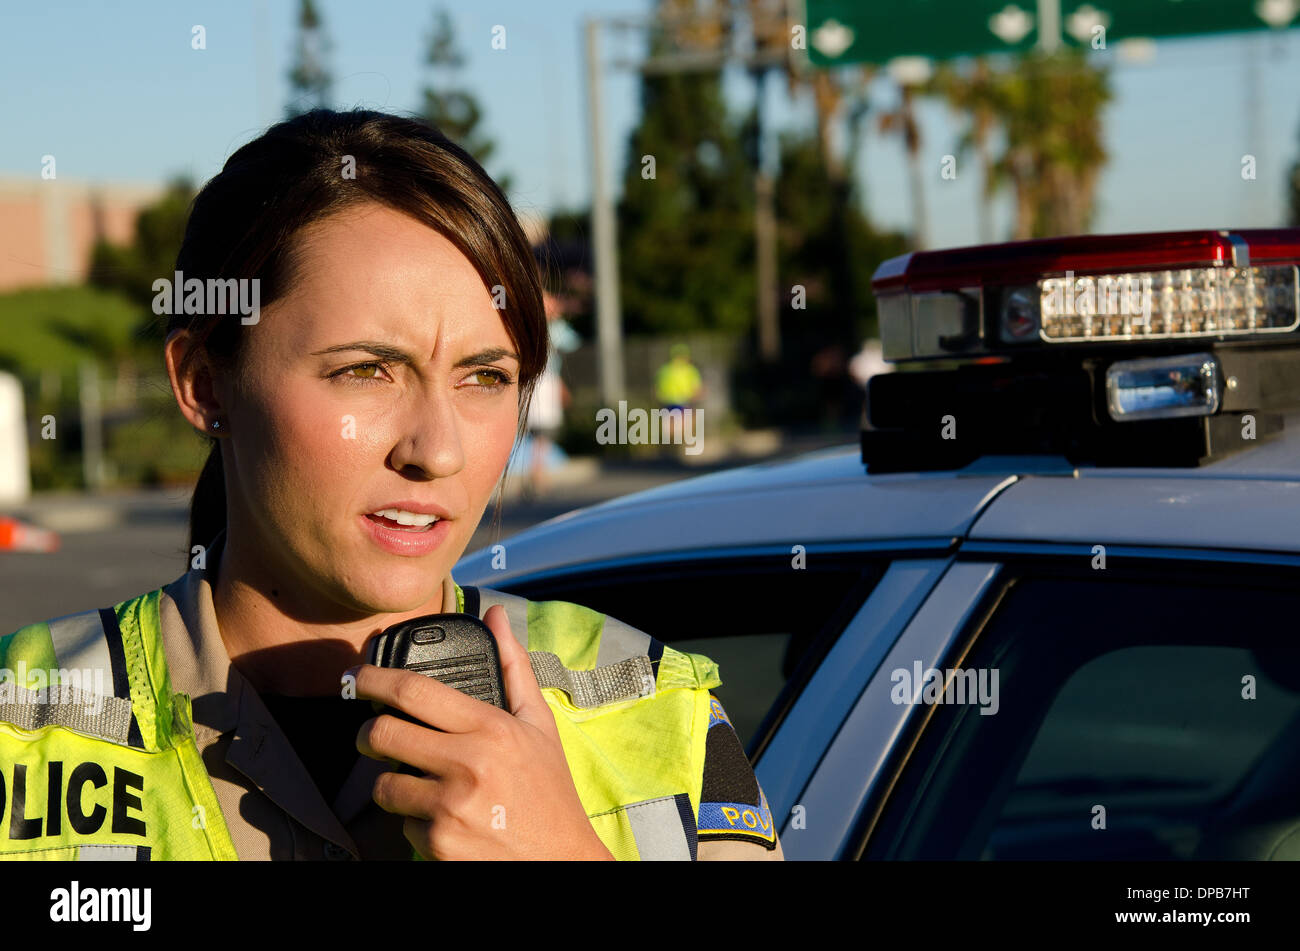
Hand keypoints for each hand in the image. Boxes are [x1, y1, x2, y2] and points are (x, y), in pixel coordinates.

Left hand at [353, 605, 614, 860]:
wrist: (561, 860)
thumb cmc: (549, 791)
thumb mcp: (538, 724)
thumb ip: (513, 666)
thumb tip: (494, 616)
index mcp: (491, 727)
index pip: (414, 691)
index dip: (373, 678)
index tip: (355, 674)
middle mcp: (468, 764)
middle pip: (383, 734)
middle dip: (367, 733)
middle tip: (371, 735)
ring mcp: (450, 806)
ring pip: (383, 784)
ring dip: (390, 782)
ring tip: (416, 783)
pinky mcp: (439, 844)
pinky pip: (402, 825)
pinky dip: (415, 822)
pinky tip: (443, 819)